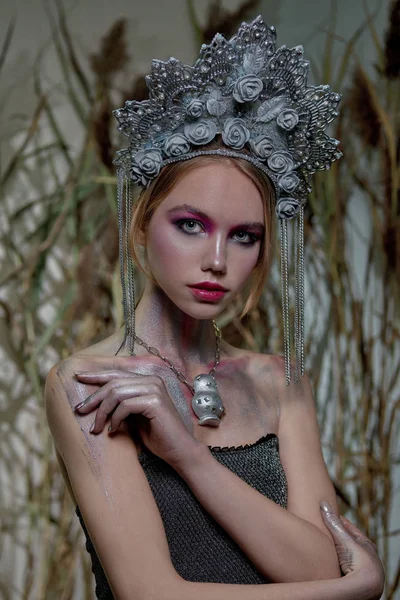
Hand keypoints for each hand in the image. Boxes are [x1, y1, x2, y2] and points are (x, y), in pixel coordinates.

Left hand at [73, 366, 202, 469]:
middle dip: (93, 398)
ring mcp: (154, 389)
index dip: (96, 375)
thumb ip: (120, 405)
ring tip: (96, 428)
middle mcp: (152, 380)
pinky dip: (115, 419)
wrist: (179, 451)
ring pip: (116, 393)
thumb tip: (93, 401)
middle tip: (80, 411)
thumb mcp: (134, 417)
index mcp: (147, 380)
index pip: (116, 374)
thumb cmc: (156, 436)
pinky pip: (125, 406)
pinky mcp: (155, 401)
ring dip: (102, 412)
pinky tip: (113, 431)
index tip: (78, 378)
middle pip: (113, 383)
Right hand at [320, 502, 384, 598]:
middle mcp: (363, 557)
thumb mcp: (345, 539)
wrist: (366, 587)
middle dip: (332, 537)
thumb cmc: (360, 562)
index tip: (324, 514)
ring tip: (317, 544)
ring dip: (330, 551)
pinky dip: (329, 562)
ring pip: (341, 555)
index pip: (348, 529)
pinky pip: (337, 566)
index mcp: (366, 545)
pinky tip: (321, 561)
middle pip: (344, 543)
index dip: (336, 521)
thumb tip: (323, 504)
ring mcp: (357, 569)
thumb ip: (333, 523)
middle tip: (317, 529)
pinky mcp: (350, 580)